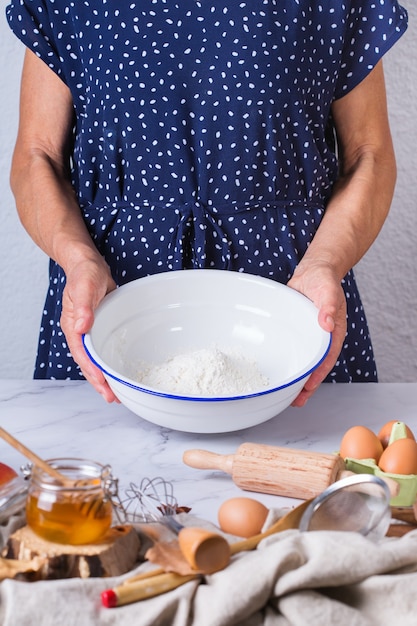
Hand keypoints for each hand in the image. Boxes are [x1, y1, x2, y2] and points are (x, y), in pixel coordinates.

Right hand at [60, 257, 118, 401]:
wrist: (88, 265)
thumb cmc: (85, 274)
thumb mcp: (85, 287)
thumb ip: (83, 307)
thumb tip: (82, 327)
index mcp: (73, 327)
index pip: (82, 355)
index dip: (92, 371)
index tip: (103, 383)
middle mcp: (80, 333)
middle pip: (87, 363)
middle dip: (99, 382)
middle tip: (113, 398)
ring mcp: (89, 333)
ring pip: (95, 360)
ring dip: (104, 377)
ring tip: (116, 393)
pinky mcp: (99, 329)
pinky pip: (102, 351)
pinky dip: (108, 363)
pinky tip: (116, 371)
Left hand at [287, 262, 346, 406]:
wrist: (313, 271)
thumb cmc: (324, 280)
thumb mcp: (327, 290)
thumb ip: (328, 305)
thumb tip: (326, 323)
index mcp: (333, 333)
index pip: (326, 358)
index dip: (318, 374)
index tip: (308, 387)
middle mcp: (321, 338)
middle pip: (315, 366)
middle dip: (307, 385)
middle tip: (295, 401)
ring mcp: (308, 336)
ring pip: (303, 360)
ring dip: (297, 377)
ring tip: (287, 395)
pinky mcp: (296, 332)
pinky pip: (293, 349)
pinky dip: (288, 360)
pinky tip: (279, 370)